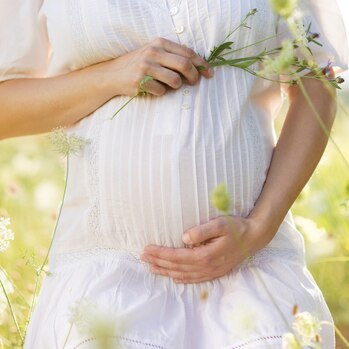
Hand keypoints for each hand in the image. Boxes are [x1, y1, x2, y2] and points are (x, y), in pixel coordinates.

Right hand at [105, 37, 213, 96]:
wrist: (113, 74)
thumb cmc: (138, 65)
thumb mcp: (154, 53)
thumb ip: (172, 55)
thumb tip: (197, 64)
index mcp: (159, 43)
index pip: (188, 53)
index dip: (201, 64)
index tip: (210, 73)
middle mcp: (153, 52)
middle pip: (184, 65)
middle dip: (194, 76)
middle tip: (194, 83)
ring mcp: (146, 66)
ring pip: (175, 80)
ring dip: (176, 86)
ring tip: (169, 86)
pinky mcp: (140, 80)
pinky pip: (161, 91)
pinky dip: (161, 93)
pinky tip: (153, 89)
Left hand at [140, 216, 264, 283]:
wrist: (254, 238)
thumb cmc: (236, 228)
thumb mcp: (221, 224)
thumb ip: (202, 231)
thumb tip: (184, 237)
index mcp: (206, 255)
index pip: (176, 256)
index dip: (160, 253)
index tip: (146, 248)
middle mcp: (207, 267)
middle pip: (176, 267)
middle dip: (158, 262)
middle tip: (142, 257)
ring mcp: (211, 272)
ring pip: (183, 275)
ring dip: (165, 271)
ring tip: (151, 267)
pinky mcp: (215, 272)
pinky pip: (193, 279)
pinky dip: (180, 278)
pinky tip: (173, 277)